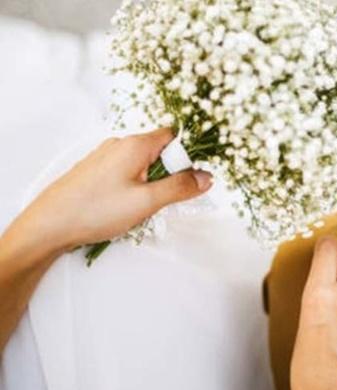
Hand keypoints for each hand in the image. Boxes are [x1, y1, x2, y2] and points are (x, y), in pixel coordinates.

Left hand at [11, 128, 212, 250]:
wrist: (49, 225)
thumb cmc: (95, 211)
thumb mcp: (146, 202)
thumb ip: (180, 188)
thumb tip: (206, 177)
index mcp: (135, 145)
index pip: (174, 136)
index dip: (188, 155)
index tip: (192, 178)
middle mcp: (120, 145)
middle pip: (159, 150)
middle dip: (170, 174)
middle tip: (165, 200)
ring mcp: (106, 157)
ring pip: (144, 164)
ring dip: (152, 184)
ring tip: (143, 208)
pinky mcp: (96, 171)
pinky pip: (127, 172)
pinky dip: (136, 187)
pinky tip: (126, 208)